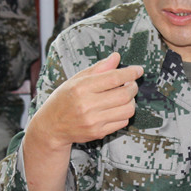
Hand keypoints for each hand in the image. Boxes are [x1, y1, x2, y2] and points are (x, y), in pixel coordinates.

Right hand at [29, 52, 143, 151]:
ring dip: (131, 101)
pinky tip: (117, 108)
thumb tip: (116, 56)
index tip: (138, 70)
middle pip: (124, 94)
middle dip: (133, 87)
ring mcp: (93, 121)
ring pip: (127, 110)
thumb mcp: (77, 79)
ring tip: (125, 96)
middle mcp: (87, 105)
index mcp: (81, 88)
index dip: (130, 73)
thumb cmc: (64, 98)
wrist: (51, 126)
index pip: (113, 78)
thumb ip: (98, 68)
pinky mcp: (98, 133)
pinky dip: (125, 113)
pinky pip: (123, 122)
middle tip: (131, 83)